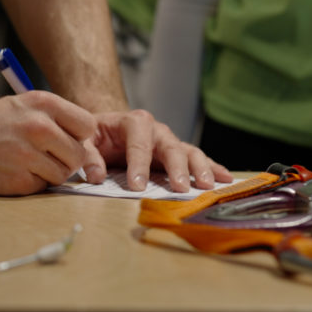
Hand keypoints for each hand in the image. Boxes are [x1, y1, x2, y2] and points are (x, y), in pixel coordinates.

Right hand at [0, 91, 96, 195]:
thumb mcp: (22, 106)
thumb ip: (54, 121)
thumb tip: (87, 147)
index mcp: (42, 103)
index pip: (87, 126)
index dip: (79, 137)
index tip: (65, 140)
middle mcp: (38, 126)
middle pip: (78, 154)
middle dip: (66, 159)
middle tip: (45, 157)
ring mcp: (27, 155)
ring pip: (62, 175)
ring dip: (48, 174)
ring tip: (25, 163)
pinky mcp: (17, 180)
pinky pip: (41, 187)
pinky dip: (31, 184)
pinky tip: (11, 172)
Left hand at [80, 110, 233, 191]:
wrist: (106, 129)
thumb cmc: (95, 135)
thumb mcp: (85, 141)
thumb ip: (88, 156)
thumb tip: (96, 176)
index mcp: (132, 122)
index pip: (138, 141)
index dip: (138, 163)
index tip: (137, 186)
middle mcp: (155, 129)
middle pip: (170, 146)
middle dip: (176, 167)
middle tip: (180, 188)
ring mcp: (169, 141)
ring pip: (189, 152)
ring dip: (200, 168)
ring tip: (208, 186)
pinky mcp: (176, 153)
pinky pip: (197, 159)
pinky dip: (213, 167)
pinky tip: (226, 178)